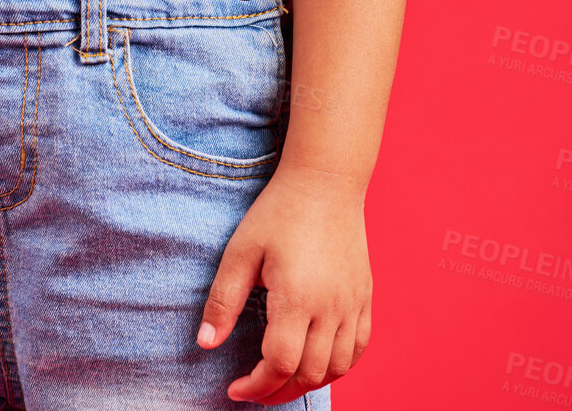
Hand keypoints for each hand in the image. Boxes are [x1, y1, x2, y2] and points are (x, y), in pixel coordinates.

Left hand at [197, 162, 371, 403]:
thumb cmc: (279, 212)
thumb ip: (224, 301)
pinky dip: (338, 365)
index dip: (256, 386)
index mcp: (298, 299)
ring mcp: (353, 304)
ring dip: (308, 382)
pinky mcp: (365, 296)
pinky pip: (359, 348)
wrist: (325, 181)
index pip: (279, 364)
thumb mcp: (241, 251)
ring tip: (281, 379)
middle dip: (278, 391)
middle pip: (309, 374)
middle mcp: (332, 308)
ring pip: (337, 367)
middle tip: (254, 389)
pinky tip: (317, 361)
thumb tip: (206, 343)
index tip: (235, 389)